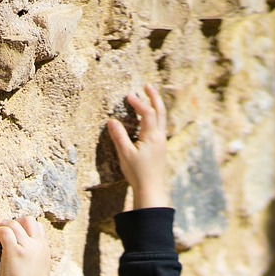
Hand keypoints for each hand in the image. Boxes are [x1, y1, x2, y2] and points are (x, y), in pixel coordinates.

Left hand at [0, 216, 50, 275]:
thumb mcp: (38, 271)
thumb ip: (34, 258)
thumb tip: (24, 253)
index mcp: (45, 250)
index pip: (38, 227)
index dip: (25, 227)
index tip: (15, 235)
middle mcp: (38, 246)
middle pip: (29, 219)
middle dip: (15, 221)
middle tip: (4, 231)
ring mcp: (27, 247)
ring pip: (14, 223)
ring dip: (3, 227)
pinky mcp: (14, 251)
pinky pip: (5, 231)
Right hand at [107, 83, 170, 209]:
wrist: (151, 189)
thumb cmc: (137, 173)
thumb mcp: (125, 154)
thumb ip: (119, 136)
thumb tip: (111, 121)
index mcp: (152, 136)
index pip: (147, 113)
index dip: (138, 103)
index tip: (128, 96)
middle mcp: (160, 137)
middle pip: (160, 111)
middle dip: (154, 97)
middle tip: (147, 86)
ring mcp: (162, 142)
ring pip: (162, 118)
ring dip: (156, 106)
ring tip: (150, 98)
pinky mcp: (160, 148)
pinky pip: (160, 126)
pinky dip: (156, 116)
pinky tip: (149, 119)